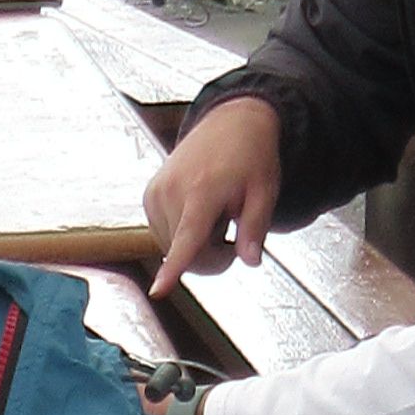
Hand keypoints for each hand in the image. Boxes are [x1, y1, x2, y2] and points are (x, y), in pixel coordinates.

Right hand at [145, 95, 279, 296]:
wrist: (230, 122)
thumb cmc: (251, 158)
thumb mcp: (265, 191)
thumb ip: (256, 228)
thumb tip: (251, 261)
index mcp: (203, 190)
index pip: (188, 238)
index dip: (174, 268)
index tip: (158, 292)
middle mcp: (172, 191)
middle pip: (187, 255)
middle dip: (212, 256)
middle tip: (233, 232)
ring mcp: (156, 193)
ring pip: (174, 250)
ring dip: (197, 245)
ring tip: (214, 213)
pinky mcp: (149, 196)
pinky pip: (165, 236)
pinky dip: (183, 234)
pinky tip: (198, 211)